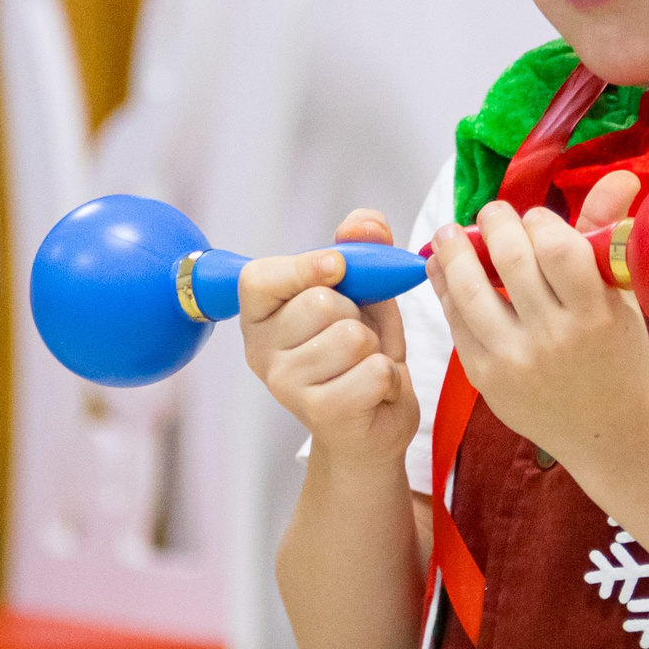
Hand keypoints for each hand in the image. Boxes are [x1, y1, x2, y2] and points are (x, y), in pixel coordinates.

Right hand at [240, 207, 418, 466]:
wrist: (373, 422)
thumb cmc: (360, 352)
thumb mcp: (363, 293)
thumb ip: (363, 248)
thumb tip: (365, 225)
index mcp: (261, 316)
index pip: (258, 279)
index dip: (300, 267)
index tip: (335, 267)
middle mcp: (261, 352)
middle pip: (320, 303)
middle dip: (357, 312)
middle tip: (356, 337)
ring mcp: (286, 386)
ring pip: (352, 337)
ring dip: (376, 347)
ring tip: (364, 364)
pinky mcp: (321, 414)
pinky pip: (374, 371)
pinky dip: (390, 376)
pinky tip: (375, 391)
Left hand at [425, 170, 648, 464]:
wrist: (604, 426)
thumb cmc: (616, 350)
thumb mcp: (621, 296)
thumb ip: (606, 233)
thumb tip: (618, 176)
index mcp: (596, 315)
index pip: (557, 249)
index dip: (540, 222)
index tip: (536, 218)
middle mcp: (554, 340)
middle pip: (510, 262)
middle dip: (494, 224)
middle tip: (491, 213)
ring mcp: (515, 361)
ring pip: (471, 291)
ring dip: (454, 252)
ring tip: (450, 232)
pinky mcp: (485, 378)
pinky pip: (456, 321)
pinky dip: (444, 288)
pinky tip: (443, 267)